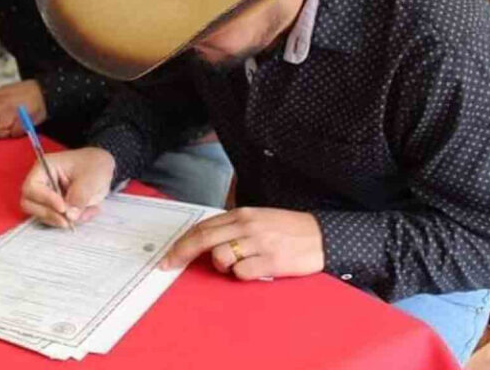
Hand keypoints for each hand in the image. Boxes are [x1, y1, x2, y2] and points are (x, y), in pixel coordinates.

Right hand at [21, 148, 114, 228]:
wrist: (102, 168)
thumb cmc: (94, 164)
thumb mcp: (91, 177)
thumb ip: (80, 195)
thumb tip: (70, 215)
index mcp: (45, 167)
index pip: (32, 187)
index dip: (45, 199)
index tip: (63, 208)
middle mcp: (41, 182)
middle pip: (30, 204)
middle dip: (49, 215)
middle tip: (68, 221)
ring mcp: (47, 196)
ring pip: (42, 215)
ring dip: (62, 220)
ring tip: (85, 212)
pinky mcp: (55, 207)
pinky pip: (56, 220)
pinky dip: (71, 221)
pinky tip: (88, 212)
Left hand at [160, 207, 324, 279]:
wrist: (321, 236)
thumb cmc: (286, 230)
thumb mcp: (257, 220)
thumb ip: (232, 228)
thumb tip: (203, 243)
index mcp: (241, 214)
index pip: (202, 227)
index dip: (181, 243)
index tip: (168, 256)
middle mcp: (247, 225)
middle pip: (203, 240)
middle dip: (181, 254)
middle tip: (169, 266)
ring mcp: (259, 243)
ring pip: (220, 258)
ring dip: (222, 267)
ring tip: (238, 266)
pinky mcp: (271, 261)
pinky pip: (242, 273)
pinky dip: (242, 276)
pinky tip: (254, 271)